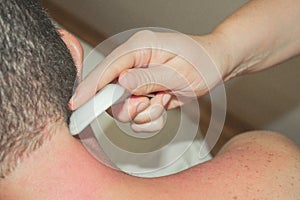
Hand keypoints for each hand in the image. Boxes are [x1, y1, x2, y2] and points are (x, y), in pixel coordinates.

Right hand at [69, 30, 225, 131]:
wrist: (214, 66)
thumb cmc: (202, 62)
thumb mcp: (178, 72)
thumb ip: (148, 78)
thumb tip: (121, 82)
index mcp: (139, 48)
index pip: (106, 68)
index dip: (89, 87)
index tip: (76, 105)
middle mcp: (134, 63)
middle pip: (110, 93)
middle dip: (127, 107)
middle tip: (147, 104)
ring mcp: (138, 80)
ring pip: (123, 109)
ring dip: (144, 113)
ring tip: (164, 100)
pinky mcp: (143, 94)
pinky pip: (138, 117)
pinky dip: (150, 118)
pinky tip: (164, 105)